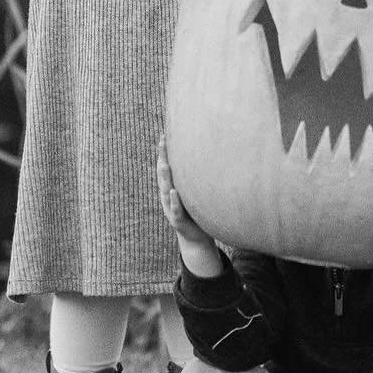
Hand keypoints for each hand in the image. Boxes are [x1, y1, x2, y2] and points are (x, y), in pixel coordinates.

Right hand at [157, 137, 223, 277]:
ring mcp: (171, 208)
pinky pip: (176, 209)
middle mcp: (168, 196)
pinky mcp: (179, 221)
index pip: (166, 166)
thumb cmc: (197, 211)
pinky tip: (174, 191)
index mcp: (172, 188)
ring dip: (165, 177)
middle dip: (162, 157)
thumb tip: (210, 152)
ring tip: (165, 163)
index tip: (165, 134)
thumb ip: (196, 176)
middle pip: (164, 174)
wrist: (196, 238)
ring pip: (166, 190)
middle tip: (162, 141)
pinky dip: (175, 200)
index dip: (164, 151)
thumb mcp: (195, 192)